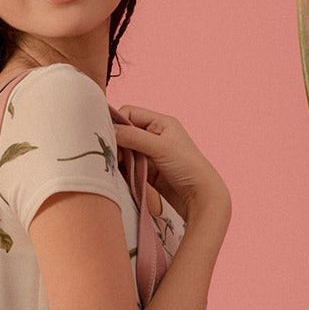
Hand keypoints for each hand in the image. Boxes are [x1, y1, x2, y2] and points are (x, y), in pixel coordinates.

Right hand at [112, 105, 229, 222]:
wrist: (199, 196)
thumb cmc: (187, 166)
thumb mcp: (159, 147)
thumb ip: (133, 137)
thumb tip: (109, 130)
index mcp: (160, 122)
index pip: (129, 113)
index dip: (117, 122)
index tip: (109, 137)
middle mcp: (153, 135)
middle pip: (124, 132)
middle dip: (116, 142)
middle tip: (113, 155)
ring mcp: (149, 153)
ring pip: (123, 149)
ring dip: (118, 157)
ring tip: (116, 166)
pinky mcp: (145, 170)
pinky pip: (126, 165)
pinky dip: (121, 168)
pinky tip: (119, 174)